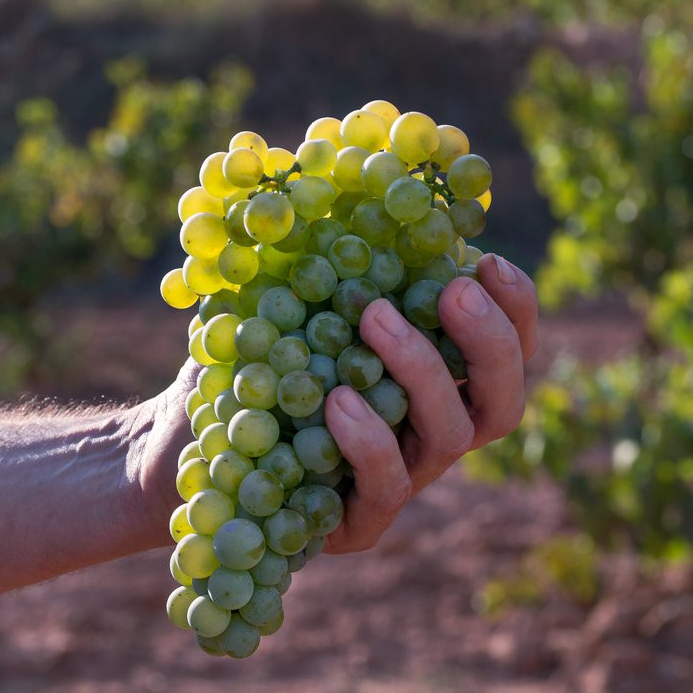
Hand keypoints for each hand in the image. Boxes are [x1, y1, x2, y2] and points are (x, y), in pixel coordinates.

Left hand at [132, 253, 537, 552]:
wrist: (178, 443)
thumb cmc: (240, 365)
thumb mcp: (279, 301)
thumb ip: (322, 254)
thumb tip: (340, 167)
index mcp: (428, 379)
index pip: (501, 350)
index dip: (514, 309)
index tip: (486, 261)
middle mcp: (426, 431)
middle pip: (501, 401)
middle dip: (491, 341)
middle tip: (454, 289)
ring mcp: (399, 481)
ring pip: (452, 437)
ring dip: (421, 371)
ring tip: (373, 316)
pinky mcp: (356, 525)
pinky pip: (385, 485)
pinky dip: (368, 438)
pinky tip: (336, 399)